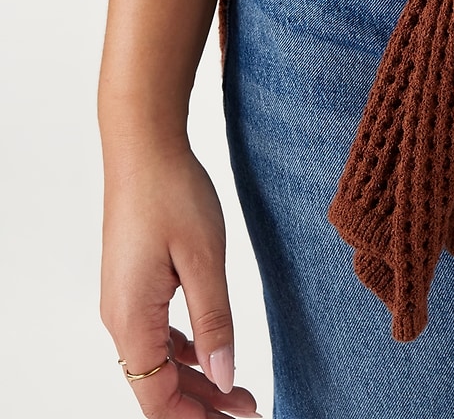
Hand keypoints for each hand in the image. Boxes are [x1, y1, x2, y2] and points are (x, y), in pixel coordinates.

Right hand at [100, 135, 260, 414]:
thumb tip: (224, 378)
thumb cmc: (172, 193)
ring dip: (196, 379)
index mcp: (131, 320)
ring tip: (238, 389)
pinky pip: (155, 335)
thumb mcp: (204, 258)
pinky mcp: (133, 284)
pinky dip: (184, 351)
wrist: (144, 146)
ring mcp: (124, 301)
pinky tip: (211, 350)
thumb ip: (214, 321)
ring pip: (157, 361)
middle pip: (155, 386)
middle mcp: (119, 318)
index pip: (156, 398)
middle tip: (248, 408)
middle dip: (201, 405)